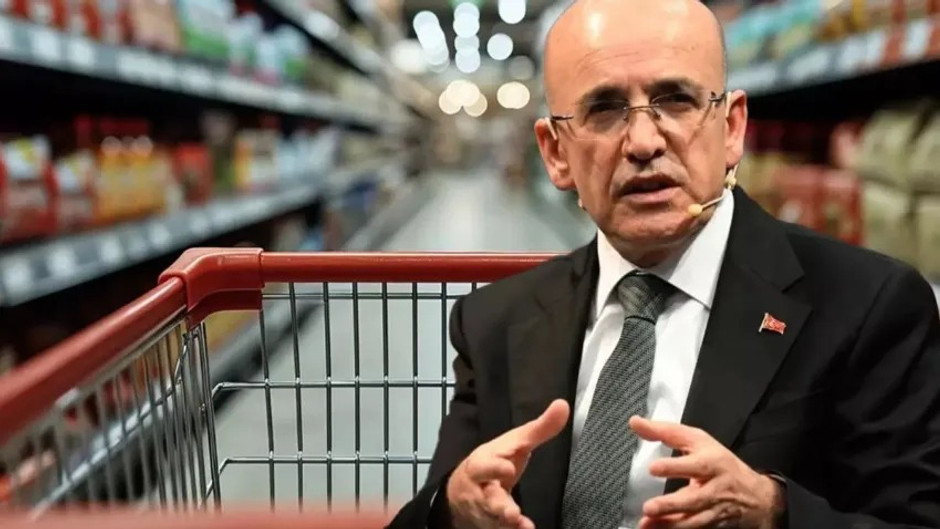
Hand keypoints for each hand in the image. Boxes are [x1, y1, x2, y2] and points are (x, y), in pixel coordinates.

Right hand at [446, 399, 569, 528]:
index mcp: (483, 465)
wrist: (461, 493)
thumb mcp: (514, 444)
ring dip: (506, 522)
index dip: (495, 467)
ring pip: (493, 517)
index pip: (485, 466)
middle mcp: (480, 490)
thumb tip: (563, 405)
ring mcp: (484, 510)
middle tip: (511, 511)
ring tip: (518, 522)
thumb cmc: (494, 463)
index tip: (508, 467)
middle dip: (498, 504)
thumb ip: (539, 429)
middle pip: (487, 497)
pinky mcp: (490, 525)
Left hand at [630, 417, 784, 528]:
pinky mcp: (711, 525)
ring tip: (647, 523)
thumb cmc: (720, 463)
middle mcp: (715, 489)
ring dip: (670, 524)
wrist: (755, 496)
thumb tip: (635, 422)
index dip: (674, 467)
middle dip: (671, 505)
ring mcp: (714, 510)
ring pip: (693, 520)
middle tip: (649, 507)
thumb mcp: (697, 440)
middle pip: (694, 499)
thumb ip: (666, 432)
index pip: (695, 465)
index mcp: (712, 463)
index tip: (653, 468)